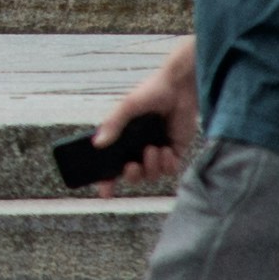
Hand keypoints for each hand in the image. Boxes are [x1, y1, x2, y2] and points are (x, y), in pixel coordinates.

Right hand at [98, 49, 193, 187]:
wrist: (180, 86)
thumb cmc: (151, 92)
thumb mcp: (127, 106)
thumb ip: (113, 124)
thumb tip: (98, 145)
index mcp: (123, 138)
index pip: (110, 165)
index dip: (106, 181)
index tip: (104, 193)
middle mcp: (138, 147)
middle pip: (132, 175)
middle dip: (132, 176)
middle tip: (132, 166)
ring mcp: (157, 150)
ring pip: (152, 175)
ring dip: (152, 167)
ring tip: (154, 149)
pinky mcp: (175, 151)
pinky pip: (170, 170)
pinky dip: (167, 164)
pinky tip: (166, 150)